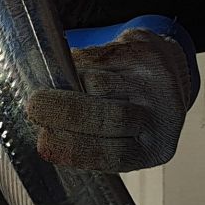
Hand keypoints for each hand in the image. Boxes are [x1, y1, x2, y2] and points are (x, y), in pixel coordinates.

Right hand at [28, 23, 200, 171]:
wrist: (170, 71)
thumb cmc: (136, 114)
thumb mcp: (122, 141)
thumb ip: (90, 145)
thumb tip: (46, 138)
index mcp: (154, 149)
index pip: (110, 154)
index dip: (72, 148)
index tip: (43, 142)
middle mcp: (162, 115)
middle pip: (105, 116)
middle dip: (62, 111)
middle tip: (34, 108)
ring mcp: (155, 80)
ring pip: (96, 82)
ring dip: (69, 84)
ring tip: (59, 87)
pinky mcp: (143, 50)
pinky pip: (97, 57)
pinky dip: (77, 64)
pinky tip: (77, 68)